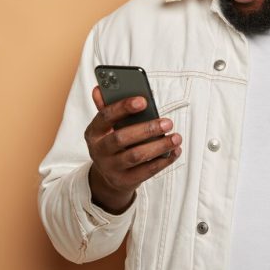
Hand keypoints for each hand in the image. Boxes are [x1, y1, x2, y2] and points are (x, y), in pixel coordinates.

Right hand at [86, 86, 181, 213]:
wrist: (109, 177)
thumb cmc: (113, 143)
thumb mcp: (107, 127)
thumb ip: (107, 108)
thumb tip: (99, 88)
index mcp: (93, 132)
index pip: (105, 117)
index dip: (123, 107)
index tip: (143, 100)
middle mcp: (98, 151)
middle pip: (121, 138)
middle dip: (147, 129)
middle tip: (168, 122)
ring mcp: (111, 168)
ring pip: (136, 156)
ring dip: (159, 146)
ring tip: (176, 137)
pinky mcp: (125, 181)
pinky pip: (146, 171)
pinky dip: (163, 161)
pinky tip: (175, 151)